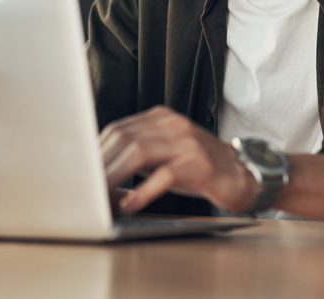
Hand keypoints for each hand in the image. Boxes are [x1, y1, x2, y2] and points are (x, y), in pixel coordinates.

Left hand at [99, 105, 256, 213]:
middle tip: (85, 190)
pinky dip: (143, 191)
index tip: (81, 174)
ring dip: (114, 177)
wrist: (242, 176)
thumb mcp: (164, 156)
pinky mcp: (199, 164)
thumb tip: (98, 173)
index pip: (117, 130)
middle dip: (100, 166)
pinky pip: (164, 175)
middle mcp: (172, 124)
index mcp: (160, 118)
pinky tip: (130, 204)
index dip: (96, 152)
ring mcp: (187, 142)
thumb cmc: (198, 169)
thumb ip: (136, 157)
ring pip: (139, 152)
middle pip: (124, 138)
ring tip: (101, 198)